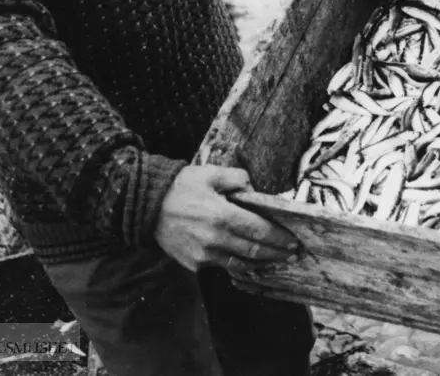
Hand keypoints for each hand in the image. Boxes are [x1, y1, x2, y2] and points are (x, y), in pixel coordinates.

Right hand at [153, 165, 298, 272]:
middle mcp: (215, 239)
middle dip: (276, 252)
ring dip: (261, 262)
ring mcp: (203, 255)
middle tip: (292, 253)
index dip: (280, 238)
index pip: (260, 231)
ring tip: (276, 259)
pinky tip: (250, 261)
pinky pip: (223, 265)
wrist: (145, 207)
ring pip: (241, 263)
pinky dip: (240, 264)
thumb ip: (238, 179)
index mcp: (222, 216)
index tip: (294, 240)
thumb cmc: (181, 187)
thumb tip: (255, 192)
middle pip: (254, 250)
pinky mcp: (194, 263)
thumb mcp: (211, 174)